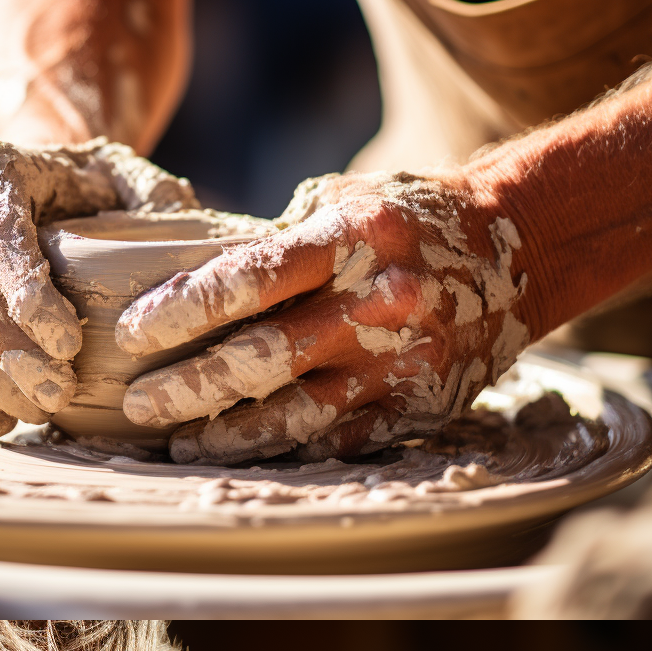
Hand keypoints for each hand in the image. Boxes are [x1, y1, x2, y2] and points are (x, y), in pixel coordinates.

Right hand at [0, 137, 198, 429]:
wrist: (25, 196)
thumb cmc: (81, 192)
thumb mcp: (123, 176)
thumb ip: (155, 196)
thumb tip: (193, 239)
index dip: (25, 292)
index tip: (70, 342)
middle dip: (12, 350)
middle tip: (62, 390)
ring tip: (43, 408)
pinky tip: (3, 417)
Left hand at [112, 171, 533, 465]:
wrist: (521, 249)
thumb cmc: (413, 217)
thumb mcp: (347, 199)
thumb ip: (282, 238)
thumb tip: (196, 273)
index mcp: (351, 238)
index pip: (249, 278)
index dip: (182, 310)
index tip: (129, 333)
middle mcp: (377, 303)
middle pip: (263, 358)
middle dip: (189, 387)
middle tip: (138, 405)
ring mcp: (402, 361)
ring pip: (299, 414)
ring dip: (231, 435)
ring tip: (182, 446)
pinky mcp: (421, 402)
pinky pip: (345, 437)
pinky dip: (291, 447)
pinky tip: (247, 452)